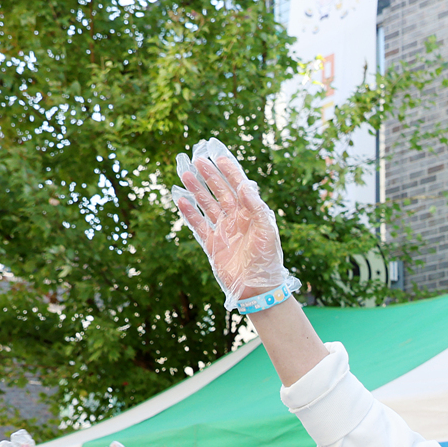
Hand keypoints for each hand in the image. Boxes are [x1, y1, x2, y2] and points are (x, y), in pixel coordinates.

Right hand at [172, 138, 297, 308]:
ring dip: (196, 190)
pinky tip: (180, 199)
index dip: (229, 171)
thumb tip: (244, 185)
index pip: (239, 186)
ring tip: (185, 174)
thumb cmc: (267, 261)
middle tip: (196, 159)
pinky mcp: (212, 245)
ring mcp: (223, 231)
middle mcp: (237, 219)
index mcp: (252, 213)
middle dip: (209, 176)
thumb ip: (256, 207)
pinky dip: (189, 212)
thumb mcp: (267, 232)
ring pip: (207, 205)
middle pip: (220, 192)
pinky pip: (198, 225)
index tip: (217, 155)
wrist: (258, 290)